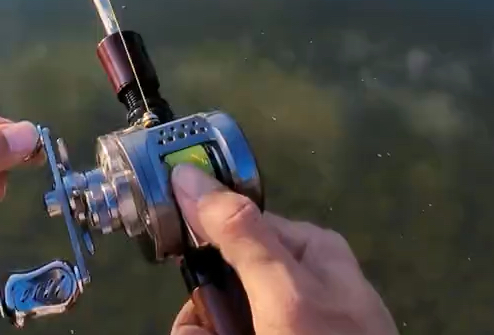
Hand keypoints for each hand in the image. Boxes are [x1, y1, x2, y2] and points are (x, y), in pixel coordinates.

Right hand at [170, 166, 397, 334]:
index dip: (202, 250)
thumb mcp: (286, 293)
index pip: (233, 225)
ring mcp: (291, 324)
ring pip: (218, 318)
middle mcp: (300, 282)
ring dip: (206, 334)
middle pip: (221, 279)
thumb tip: (188, 175)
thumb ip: (240, 235)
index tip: (184, 275)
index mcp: (309, 250)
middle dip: (204, 313)